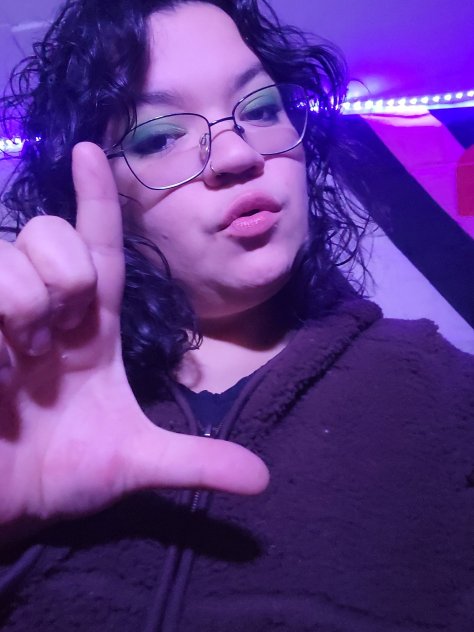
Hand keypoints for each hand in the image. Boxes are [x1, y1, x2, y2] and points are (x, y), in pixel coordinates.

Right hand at [0, 142, 267, 533]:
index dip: (97, 199)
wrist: (12, 506)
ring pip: (6, 255)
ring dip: (19, 299)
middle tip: (56, 333)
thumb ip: (195, 461)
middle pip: (51, 234)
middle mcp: (49, 311)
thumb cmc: (66, 474)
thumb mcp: (135, 464)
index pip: (101, 248)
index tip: (90, 150)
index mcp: (95, 328)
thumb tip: (264, 480)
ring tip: (19, 356)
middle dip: (61, 269)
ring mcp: (1, 320)